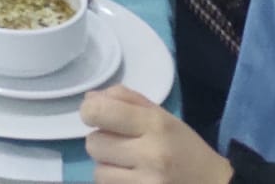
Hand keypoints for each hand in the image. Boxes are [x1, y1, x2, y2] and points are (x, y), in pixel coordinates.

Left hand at [81, 85, 232, 183]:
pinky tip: (132, 178)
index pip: (99, 112)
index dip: (90, 112)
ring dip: (108, 167)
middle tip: (122, 145)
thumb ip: (126, 100)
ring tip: (129, 165)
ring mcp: (146, 183)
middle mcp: (150, 154)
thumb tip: (89, 98)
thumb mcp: (162, 116)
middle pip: (93, 143)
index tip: (98, 116)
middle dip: (103, 142)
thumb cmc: (185, 148)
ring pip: (98, 172)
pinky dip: (115, 182)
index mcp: (155, 124)